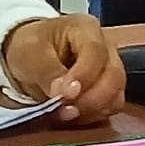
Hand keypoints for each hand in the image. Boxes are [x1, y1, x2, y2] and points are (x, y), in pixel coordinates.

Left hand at [2, 15, 124, 124]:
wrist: (28, 57)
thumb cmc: (30, 47)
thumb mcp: (30, 53)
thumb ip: (49, 72)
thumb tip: (67, 94)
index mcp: (86, 28)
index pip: (95, 52)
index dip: (83, 76)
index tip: (66, 95)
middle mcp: (105, 47)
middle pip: (114, 76)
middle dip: (91, 99)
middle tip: (65, 111)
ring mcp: (109, 69)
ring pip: (116, 95)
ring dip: (93, 110)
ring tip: (66, 114)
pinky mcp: (108, 90)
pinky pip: (111, 107)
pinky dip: (94, 116)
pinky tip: (73, 117)